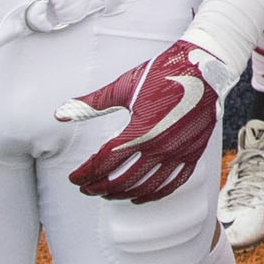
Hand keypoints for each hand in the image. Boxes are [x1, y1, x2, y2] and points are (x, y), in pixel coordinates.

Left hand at [56, 38, 224, 202]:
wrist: (203, 67)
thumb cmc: (162, 73)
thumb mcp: (124, 87)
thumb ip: (90, 104)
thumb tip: (60, 113)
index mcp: (139, 131)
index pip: (103, 163)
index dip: (85, 173)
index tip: (74, 178)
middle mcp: (159, 147)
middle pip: (122, 180)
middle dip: (99, 187)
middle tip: (86, 188)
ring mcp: (178, 153)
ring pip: (146, 187)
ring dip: (123, 194)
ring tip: (109, 194)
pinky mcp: (193, 153)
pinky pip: (173, 183)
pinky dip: (155, 194)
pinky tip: (141, 196)